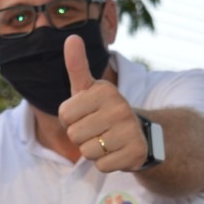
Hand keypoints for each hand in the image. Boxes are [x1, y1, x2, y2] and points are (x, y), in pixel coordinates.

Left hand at [59, 34, 149, 172]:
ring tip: (107, 140)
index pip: (64, 115)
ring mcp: (129, 130)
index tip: (86, 114)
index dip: (70, 119)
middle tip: (97, 130)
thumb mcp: (89, 89)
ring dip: (93, 151)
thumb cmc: (103, 110)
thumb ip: (77, 66)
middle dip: (81, 137)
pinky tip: (116, 151)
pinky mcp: (135, 152)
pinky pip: (102, 166)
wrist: (139, 134)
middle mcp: (119, 107)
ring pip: (87, 152)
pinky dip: (105, 163)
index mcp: (104, 91)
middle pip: (74, 135)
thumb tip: (71, 37)